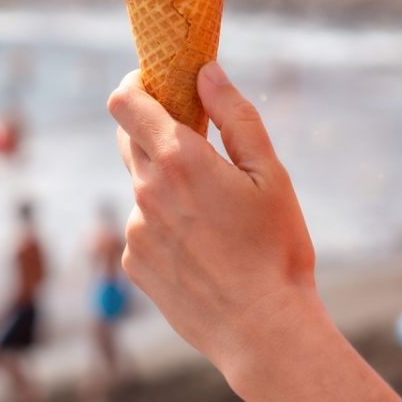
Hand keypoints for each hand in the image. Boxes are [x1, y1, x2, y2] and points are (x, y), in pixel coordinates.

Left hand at [107, 61, 318, 379]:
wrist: (262, 330)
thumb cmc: (276, 248)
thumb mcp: (270, 173)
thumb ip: (235, 115)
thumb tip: (206, 71)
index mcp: (178, 159)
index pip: (125, 101)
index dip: (137, 84)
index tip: (158, 83)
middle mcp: (146, 190)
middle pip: (129, 138)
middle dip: (156, 130)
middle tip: (196, 143)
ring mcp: (135, 229)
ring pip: (142, 186)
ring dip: (167, 184)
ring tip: (216, 218)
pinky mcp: (134, 263)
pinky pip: (144, 227)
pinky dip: (167, 226)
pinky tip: (205, 251)